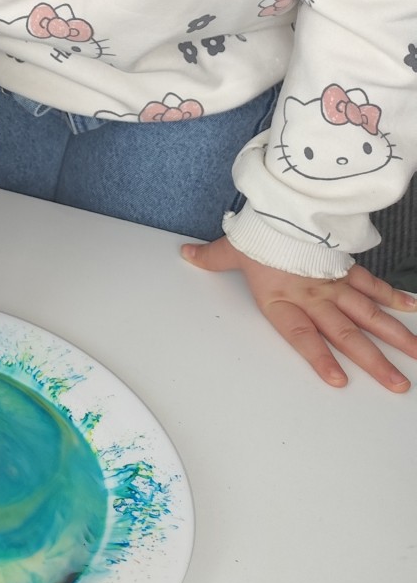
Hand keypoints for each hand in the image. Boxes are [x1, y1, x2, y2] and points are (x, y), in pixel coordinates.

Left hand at [182, 236, 416, 390]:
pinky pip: (372, 285)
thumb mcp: (232, 246)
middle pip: (347, 333)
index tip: (340, 380)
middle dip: (374, 361)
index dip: (320, 358)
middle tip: (398, 384)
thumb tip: (187, 256)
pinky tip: (411, 310)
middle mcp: (313, 296)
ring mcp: (334, 282)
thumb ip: (212, 258)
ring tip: (416, 356)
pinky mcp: (345, 266)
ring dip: (394, 335)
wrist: (285, 198)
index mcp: (284, 298)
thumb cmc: (259, 226)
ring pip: (369, 313)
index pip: (302, 336)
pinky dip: (393, 297)